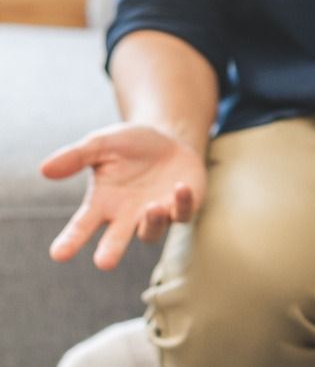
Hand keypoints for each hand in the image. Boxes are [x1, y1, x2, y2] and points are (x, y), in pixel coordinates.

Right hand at [40, 123, 206, 269]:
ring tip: (152, 208)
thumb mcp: (100, 145)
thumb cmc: (129, 146)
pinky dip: (182, 203)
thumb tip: (44, 170)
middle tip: (104, 262)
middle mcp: (127, 216)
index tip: (58, 254)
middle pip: (117, 240)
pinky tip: (180, 187)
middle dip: (111, 251)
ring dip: (152, 222)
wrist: (168, 139)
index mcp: (103, 204)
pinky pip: (183, 213)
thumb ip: (76, 157)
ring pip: (152, 231)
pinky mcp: (183, 208)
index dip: (71, 241)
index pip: (82, 226)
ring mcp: (156, 214)